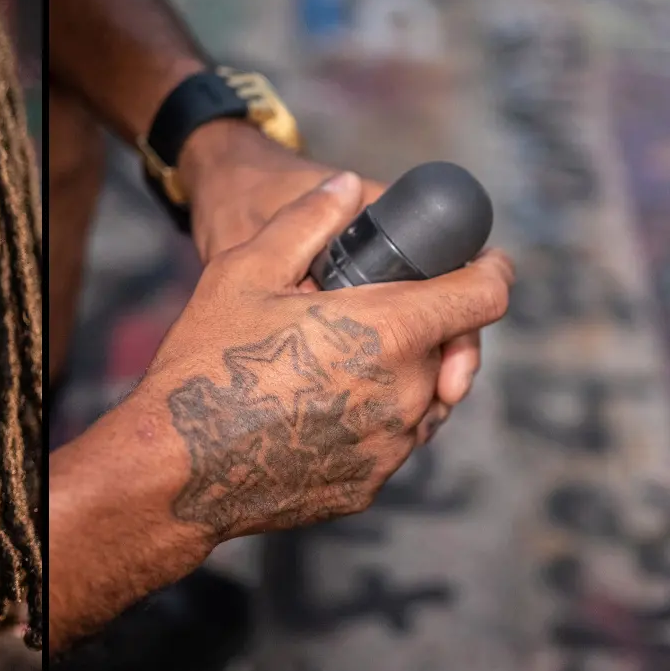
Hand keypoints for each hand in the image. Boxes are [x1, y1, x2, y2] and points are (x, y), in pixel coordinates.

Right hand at [177, 118, 478, 443]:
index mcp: (390, 330)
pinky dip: (372, 419)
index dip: (491, 270)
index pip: (485, 295)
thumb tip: (344, 185)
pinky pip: (391, 441)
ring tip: (337, 362)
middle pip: (449, 347)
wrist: (178, 469)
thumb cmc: (207, 363)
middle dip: (421, 324)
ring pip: (424, 398)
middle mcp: (408, 392)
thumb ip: (306, 221)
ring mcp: (392, 446)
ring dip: (400, 374)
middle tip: (366, 313)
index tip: (483, 262)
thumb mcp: (244, 270)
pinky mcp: (371, 485)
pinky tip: (318, 407)